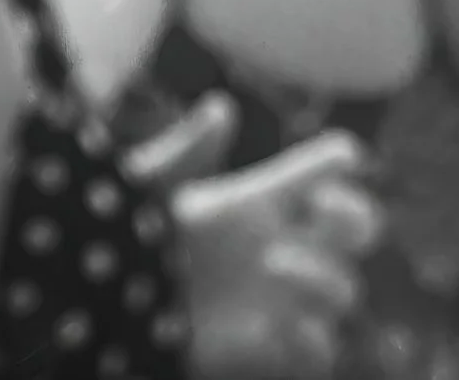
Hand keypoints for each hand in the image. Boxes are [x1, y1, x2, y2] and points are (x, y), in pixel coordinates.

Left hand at [130, 100, 387, 379]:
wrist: (101, 313)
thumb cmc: (122, 244)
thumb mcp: (147, 191)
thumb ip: (186, 151)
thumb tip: (220, 107)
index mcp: (258, 203)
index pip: (321, 172)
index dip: (336, 161)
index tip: (338, 157)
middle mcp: (279, 248)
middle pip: (357, 229)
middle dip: (353, 216)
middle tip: (323, 208)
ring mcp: (280, 301)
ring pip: (344, 290)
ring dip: (321, 275)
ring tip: (273, 265)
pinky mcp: (267, 349)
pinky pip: (320, 352)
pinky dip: (313, 340)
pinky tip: (282, 324)